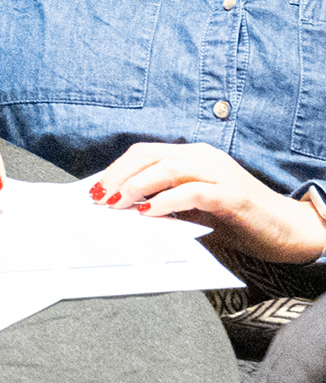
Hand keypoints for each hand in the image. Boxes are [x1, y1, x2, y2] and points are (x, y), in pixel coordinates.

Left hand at [90, 142, 325, 263]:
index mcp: (192, 156)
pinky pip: (193, 192)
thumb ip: (163, 202)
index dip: (116, 169)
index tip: (94, 190)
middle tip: (99, 198)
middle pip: (149, 156)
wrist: (287, 230)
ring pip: (167, 168)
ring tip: (117, 204)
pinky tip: (149, 213)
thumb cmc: (236, 220)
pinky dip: (167, 201)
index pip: (143, 153)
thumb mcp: (192, 208)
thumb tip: (122, 210)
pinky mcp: (232, 195)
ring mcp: (219, 173)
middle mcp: (204, 157)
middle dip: (118, 176)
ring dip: (136, 186)